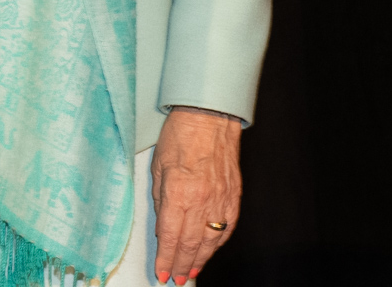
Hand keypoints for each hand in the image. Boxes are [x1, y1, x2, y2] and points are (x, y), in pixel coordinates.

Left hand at [151, 107, 240, 283]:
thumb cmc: (179, 137)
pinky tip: (209, 251)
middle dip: (182, 264)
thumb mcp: (157, 168)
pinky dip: (217, 244)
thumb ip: (160, 201)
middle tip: (176, 279)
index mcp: (179, 193)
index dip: (166, 259)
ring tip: (191, 272)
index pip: (171, 236)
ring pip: (211, 241)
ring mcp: (221, 201)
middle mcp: (202, 201)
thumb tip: (162, 228)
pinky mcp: (233, 197)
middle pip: (191, 244)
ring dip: (200, 260)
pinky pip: (226, 228)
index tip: (162, 273)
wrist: (209, 119)